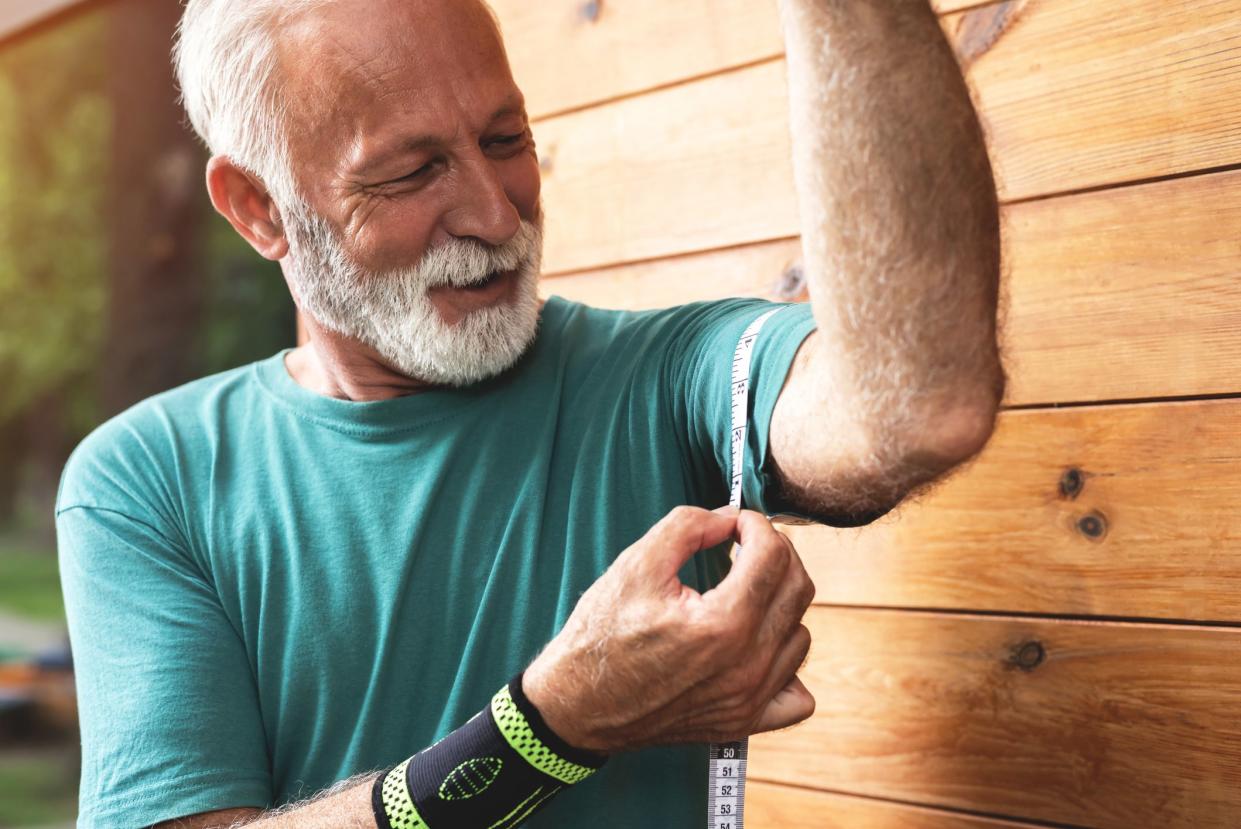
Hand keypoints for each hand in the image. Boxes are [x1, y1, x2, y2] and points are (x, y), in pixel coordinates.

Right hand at [523, 506, 816, 753]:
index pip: (773, 555)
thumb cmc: (600, 636)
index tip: (737, 522)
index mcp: (722, 624)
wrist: (578, 705)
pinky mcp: (743, 722)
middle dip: (776, 554)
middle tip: (744, 547)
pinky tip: (758, 647)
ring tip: (743, 594)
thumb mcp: (635, 565)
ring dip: (780, 604)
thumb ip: (687, 526)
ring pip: (800, 635)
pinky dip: (786, 666)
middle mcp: (745, 666)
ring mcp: (748, 700)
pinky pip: (798, 696)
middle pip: (798, 589)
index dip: (756, 525)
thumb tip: (727, 517)